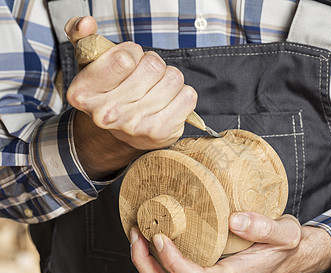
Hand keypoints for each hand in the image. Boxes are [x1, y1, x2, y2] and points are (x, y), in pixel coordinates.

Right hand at [64, 17, 196, 178]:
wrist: (121, 134)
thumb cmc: (109, 91)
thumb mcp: (90, 64)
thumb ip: (82, 36)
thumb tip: (87, 22)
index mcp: (84, 92)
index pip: (124, 59)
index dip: (133, 52)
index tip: (128, 61)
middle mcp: (107, 113)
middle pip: (153, 66)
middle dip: (153, 64)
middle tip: (144, 76)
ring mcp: (135, 125)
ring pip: (174, 78)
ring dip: (169, 78)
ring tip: (156, 89)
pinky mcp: (161, 133)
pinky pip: (189, 96)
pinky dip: (183, 94)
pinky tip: (168, 102)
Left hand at [130, 212, 330, 272]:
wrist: (291, 257)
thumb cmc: (286, 245)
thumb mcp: (285, 233)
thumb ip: (264, 228)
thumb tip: (234, 220)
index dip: (172, 262)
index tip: (160, 237)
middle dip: (145, 266)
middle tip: (137, 234)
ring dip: (146, 264)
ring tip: (139, 233)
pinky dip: (158, 260)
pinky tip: (156, 237)